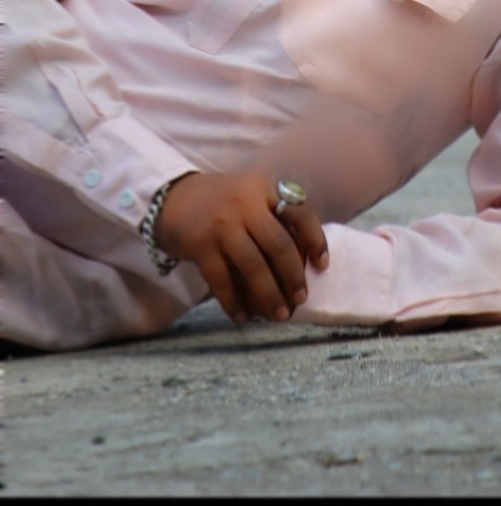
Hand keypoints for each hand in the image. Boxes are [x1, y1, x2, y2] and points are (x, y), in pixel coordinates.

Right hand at [154, 170, 328, 324]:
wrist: (172, 198)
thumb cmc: (221, 202)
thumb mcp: (251, 195)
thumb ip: (274, 216)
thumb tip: (305, 259)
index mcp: (263, 188)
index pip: (299, 212)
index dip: (315, 240)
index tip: (322, 265)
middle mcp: (245, 203)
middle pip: (279, 245)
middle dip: (293, 277)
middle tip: (300, 299)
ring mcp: (221, 224)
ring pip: (253, 267)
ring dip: (269, 296)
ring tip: (279, 315)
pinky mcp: (200, 245)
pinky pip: (222, 281)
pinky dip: (234, 302)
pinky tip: (242, 317)